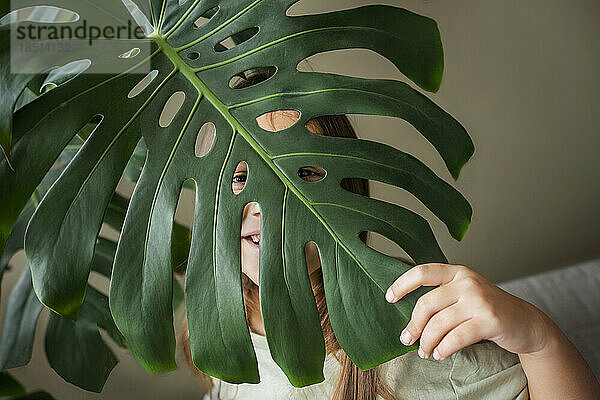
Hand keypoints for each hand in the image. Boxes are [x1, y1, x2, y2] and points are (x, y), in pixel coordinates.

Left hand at [385, 263, 554, 360]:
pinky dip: (443, 349)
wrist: (526, 322)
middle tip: (407, 339)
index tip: (389, 298)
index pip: (422, 272)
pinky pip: (456, 337)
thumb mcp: (465, 293)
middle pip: (426, 304)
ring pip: (439, 324)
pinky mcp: (489, 320)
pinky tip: (440, 354)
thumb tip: (407, 313)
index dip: (402, 284)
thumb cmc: (487, 310)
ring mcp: (479, 300)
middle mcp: (467, 282)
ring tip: (425, 351)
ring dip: (427, 342)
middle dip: (413, 325)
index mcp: (457, 272)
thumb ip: (442, 296)